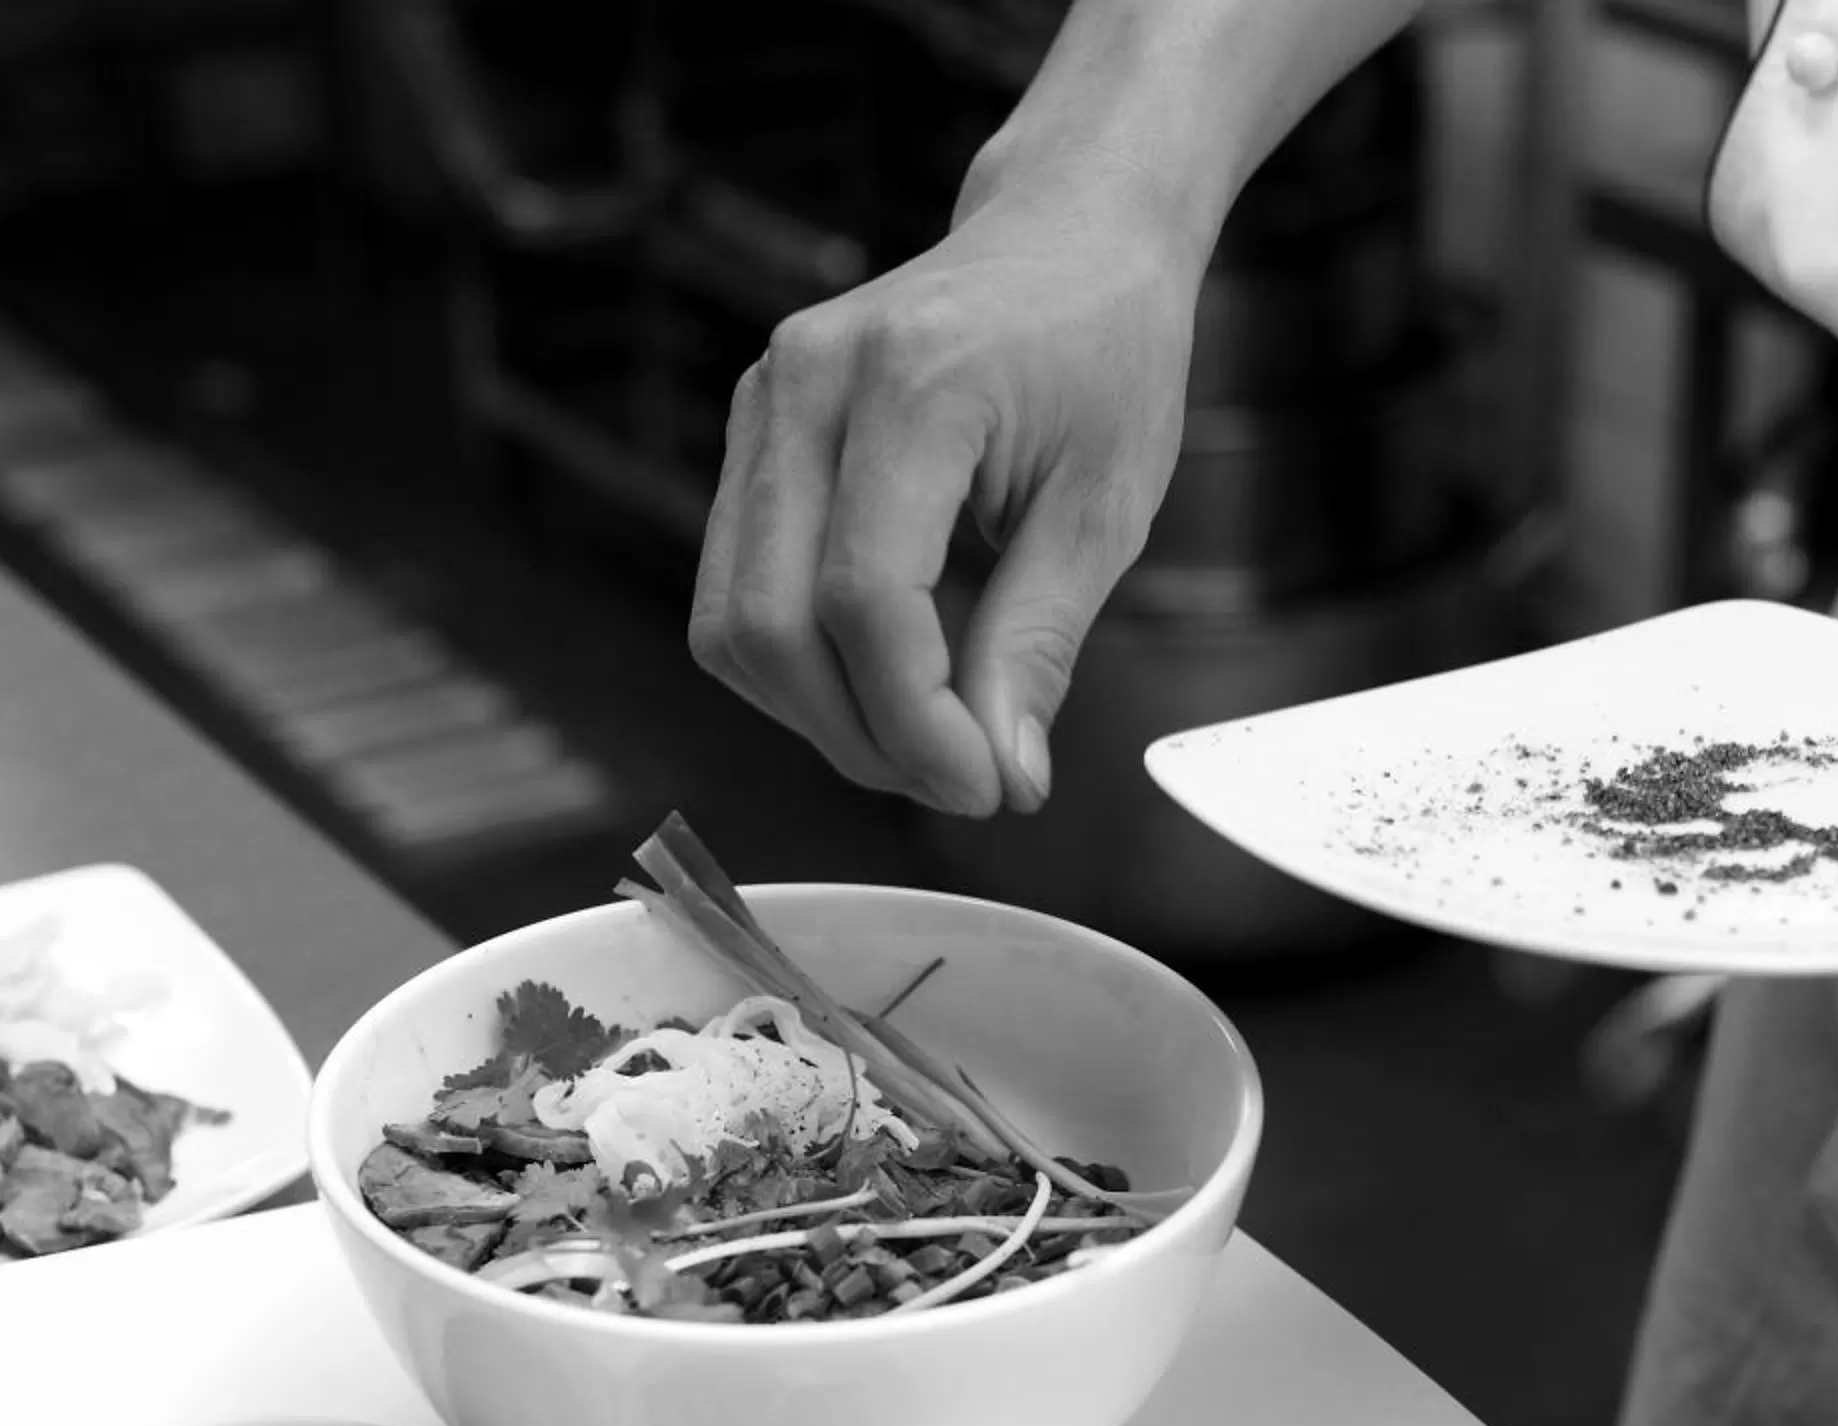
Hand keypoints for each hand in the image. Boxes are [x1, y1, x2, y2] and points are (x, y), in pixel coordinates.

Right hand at [686, 165, 1201, 815]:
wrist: (1066, 230)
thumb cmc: (1103, 346)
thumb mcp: (1104, 504)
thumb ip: (1039, 643)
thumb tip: (1003, 774)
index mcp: (911, 383)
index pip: (864, 599)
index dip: (915, 722)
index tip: (987, 785)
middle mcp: (806, 383)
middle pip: (772, 625)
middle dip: (861, 737)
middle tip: (959, 779)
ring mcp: (760, 403)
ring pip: (732, 624)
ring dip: (821, 714)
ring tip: (927, 733)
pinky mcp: (748, 433)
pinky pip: (737, 592)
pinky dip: (802, 664)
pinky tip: (889, 670)